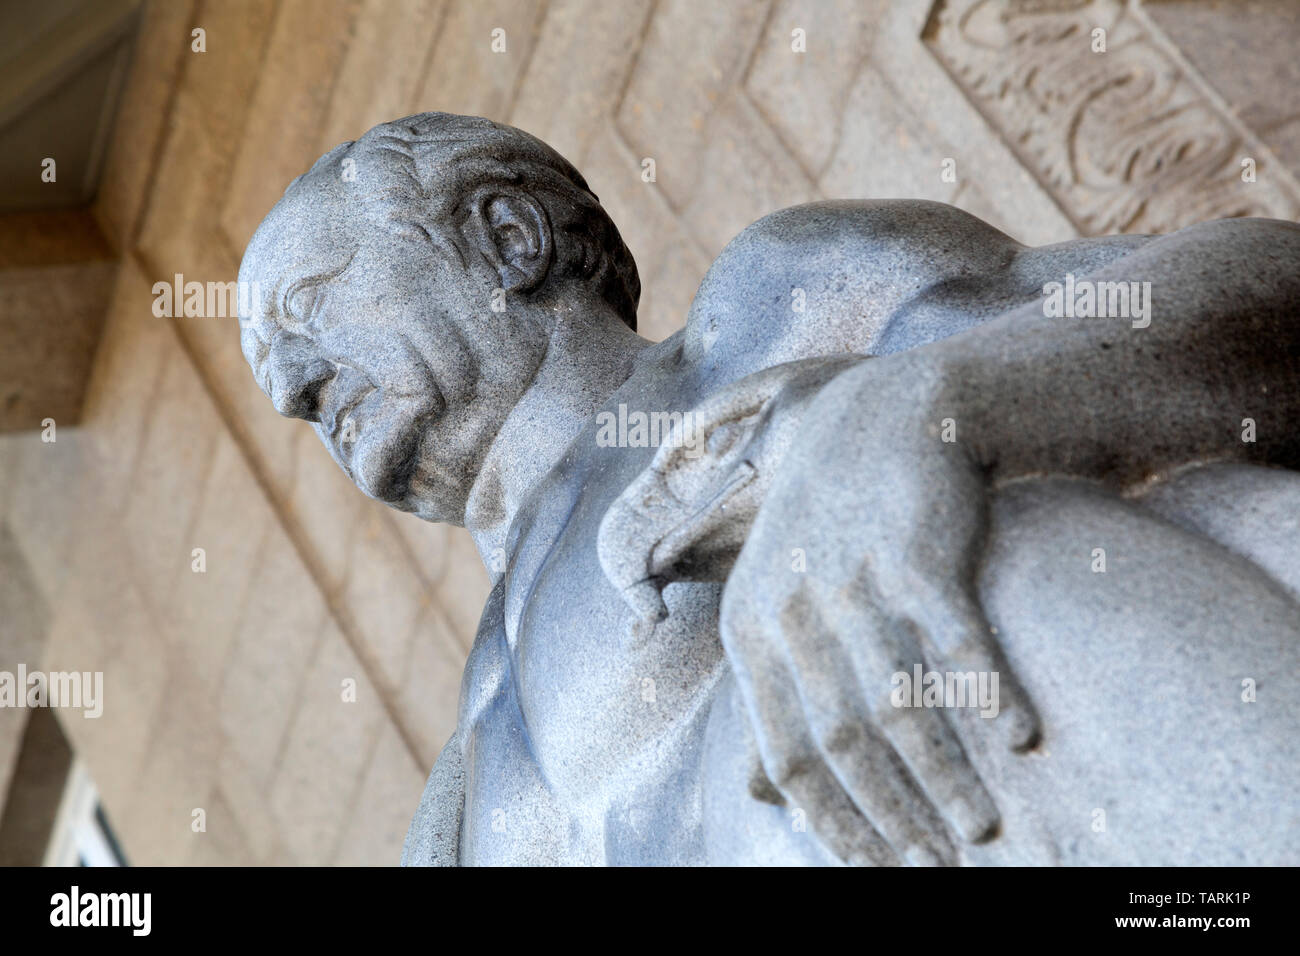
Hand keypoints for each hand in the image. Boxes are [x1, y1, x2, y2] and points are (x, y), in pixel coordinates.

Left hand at [719, 354, 1040, 864]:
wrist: (884, 418)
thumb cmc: (829, 524)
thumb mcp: (779, 600)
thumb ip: (771, 692)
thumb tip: (758, 793)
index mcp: (750, 629)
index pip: (788, 755)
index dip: (838, 823)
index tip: (881, 867)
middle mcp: (793, 608)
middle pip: (847, 744)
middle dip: (897, 817)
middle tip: (940, 866)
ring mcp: (852, 577)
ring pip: (903, 706)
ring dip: (949, 778)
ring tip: (986, 831)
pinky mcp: (915, 549)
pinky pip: (958, 639)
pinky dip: (992, 693)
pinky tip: (1026, 737)